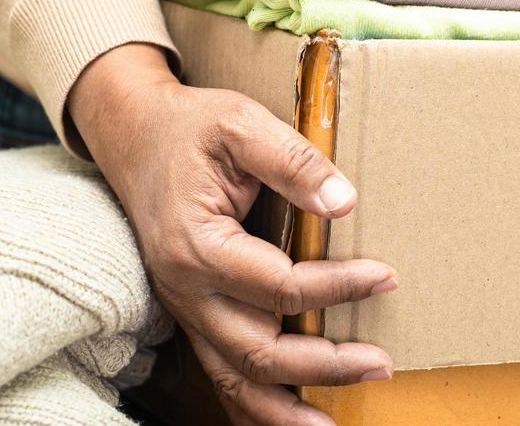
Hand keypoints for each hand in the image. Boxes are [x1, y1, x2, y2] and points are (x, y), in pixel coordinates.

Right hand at [67, 43, 396, 425]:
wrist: (133, 134)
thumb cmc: (190, 128)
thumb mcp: (240, 123)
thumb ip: (292, 159)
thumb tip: (343, 201)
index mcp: (198, 245)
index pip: (280, 286)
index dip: (338, 286)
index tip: (385, 276)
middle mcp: (186, 289)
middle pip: (257, 349)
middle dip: (322, 364)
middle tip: (379, 361)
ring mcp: (185, 307)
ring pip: (233, 377)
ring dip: (284, 406)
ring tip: (332, 423)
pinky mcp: (192, 311)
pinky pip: (220, 371)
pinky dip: (254, 403)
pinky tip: (292, 417)